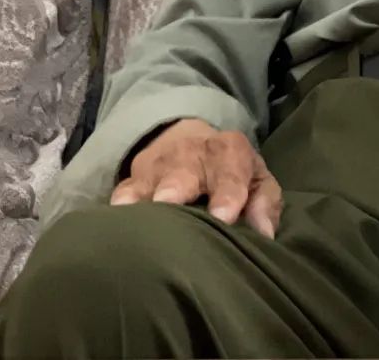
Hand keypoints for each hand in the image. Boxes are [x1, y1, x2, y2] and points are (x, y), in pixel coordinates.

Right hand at [110, 118, 281, 238]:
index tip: (223, 216)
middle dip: (175, 188)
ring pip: (146, 185)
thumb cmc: (231, 173)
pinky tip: (114, 229)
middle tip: (169, 203)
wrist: (191, 143)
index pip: (230, 172)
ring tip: (136, 225)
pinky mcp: (131, 183)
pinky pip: (120, 196)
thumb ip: (264, 204)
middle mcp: (190, 155)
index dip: (227, 194)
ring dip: (142, 203)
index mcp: (228, 152)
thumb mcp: (258, 180)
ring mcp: (156, 168)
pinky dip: (118, 211)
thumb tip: (264, 235)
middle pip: (181, 173)